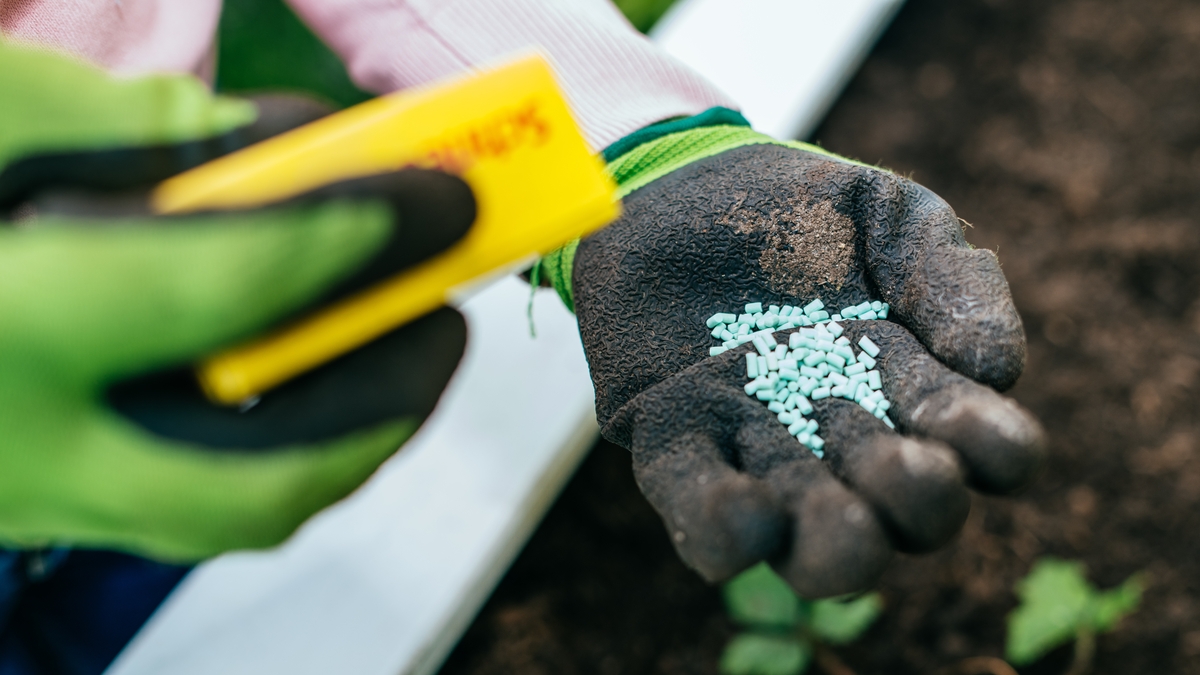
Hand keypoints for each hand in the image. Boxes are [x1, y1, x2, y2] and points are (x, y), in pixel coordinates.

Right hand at [0, 45, 476, 559]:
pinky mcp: (30, 503)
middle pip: (262, 478)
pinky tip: (297, 370)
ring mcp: (25, 500)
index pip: (224, 288)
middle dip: (385, 401)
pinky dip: (274, 444)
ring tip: (398, 348)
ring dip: (345, 435)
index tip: (438, 196)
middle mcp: (23, 453)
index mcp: (2, 331)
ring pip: (235, 513)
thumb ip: (109, 126)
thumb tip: (256, 143)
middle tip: (445, 316)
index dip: (355, 235)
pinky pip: (190, 501)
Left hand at [572, 139, 1044, 596]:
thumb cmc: (795, 204)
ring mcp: (756, 444)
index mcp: (905, 382)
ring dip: (832, 545)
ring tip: (844, 523)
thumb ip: (949, 275)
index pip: (970, 441)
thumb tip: (997, 372)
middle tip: (906, 468)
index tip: (997, 438)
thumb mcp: (888, 215)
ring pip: (802, 535)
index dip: (992, 451)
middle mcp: (838, 435)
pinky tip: (747, 517)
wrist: (674, 179)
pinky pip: (696, 506)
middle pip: (896, 511)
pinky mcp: (674, 439)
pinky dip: (721, 525)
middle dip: (913, 504)